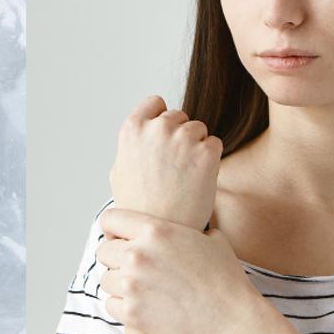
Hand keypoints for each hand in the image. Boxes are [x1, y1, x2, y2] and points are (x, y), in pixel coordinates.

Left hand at [96, 207, 262, 333]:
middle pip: (103, 251)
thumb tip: (186, 218)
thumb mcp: (212, 238)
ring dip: (119, 284)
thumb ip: (187, 226)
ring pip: (105, 279)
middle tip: (134, 268)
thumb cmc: (226, 280)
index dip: (114, 229)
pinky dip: (122, 306)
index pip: (109, 219)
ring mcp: (132, 286)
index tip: (120, 238)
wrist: (232, 321)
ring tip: (141, 288)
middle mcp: (138, 255)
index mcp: (155, 231)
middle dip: (115, 258)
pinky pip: (110, 304)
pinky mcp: (132, 313)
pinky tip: (142, 306)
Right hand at [108, 95, 221, 229]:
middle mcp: (158, 128)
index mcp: (132, 128)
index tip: (163, 136)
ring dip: (196, 146)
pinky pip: (214, 144)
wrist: (161, 230)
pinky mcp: (206, 152)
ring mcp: (183, 138)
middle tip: (174, 166)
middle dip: (179, 135)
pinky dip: (210, 159)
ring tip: (184, 176)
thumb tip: (143, 133)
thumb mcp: (119, 171)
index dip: (161, 118)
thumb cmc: (138, 207)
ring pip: (199, 129)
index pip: (155, 102)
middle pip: (179, 116)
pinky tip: (197, 180)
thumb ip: (133, 145)